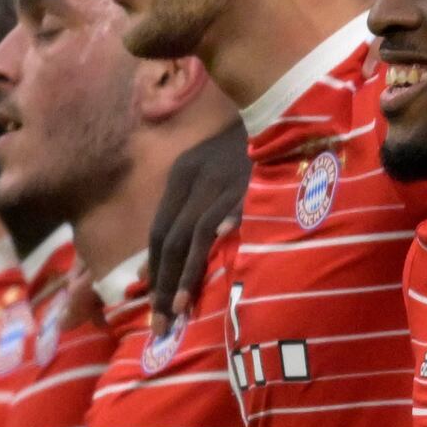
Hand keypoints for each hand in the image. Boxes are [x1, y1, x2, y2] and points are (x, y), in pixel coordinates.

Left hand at [148, 121, 247, 326]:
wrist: (278, 102)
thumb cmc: (248, 151)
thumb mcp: (209, 176)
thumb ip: (183, 216)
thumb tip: (148, 269)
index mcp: (183, 174)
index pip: (158, 230)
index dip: (153, 269)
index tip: (150, 303)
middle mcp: (197, 176)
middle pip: (169, 237)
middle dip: (162, 284)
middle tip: (159, 324)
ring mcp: (225, 178)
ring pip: (195, 233)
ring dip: (186, 273)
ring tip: (179, 309)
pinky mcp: (253, 179)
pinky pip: (237, 207)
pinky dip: (227, 226)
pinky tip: (223, 243)